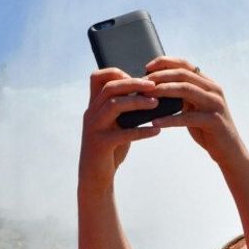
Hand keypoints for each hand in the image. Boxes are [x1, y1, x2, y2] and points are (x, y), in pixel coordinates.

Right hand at [80, 68, 160, 185]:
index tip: (138, 78)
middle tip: (154, 86)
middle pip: (110, 88)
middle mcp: (91, 113)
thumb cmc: (111, 147)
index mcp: (94, 106)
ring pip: (113, 105)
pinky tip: (156, 131)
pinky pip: (121, 134)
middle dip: (133, 83)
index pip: (97, 78)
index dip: (117, 72)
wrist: (94, 176)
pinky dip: (141, 131)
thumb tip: (151, 95)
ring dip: (137, 102)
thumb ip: (126, 109)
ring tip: (156, 104)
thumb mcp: (116, 124)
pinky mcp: (100, 144)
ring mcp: (94, 128)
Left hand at [144, 57, 242, 162]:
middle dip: (160, 76)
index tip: (147, 67)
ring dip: (163, 91)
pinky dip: (169, 119)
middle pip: (183, 74)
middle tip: (141, 84)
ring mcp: (215, 104)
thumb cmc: (207, 128)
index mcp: (208, 84)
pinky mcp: (213, 120)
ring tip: (144, 97)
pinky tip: (155, 122)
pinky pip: (187, 117)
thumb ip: (183, 95)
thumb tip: (157, 86)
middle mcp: (213, 90)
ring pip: (186, 89)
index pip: (185, 65)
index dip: (165, 62)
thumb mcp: (195, 107)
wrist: (229, 149)